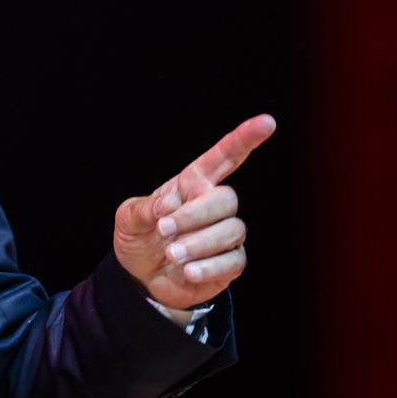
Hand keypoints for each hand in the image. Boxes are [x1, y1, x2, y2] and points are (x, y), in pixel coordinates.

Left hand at [113, 113, 275, 310]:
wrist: (140, 275)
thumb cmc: (139, 236)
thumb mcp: (129, 218)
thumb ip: (144, 208)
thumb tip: (169, 205)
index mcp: (192, 184)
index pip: (224, 157)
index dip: (244, 139)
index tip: (267, 122)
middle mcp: (213, 205)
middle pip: (227, 198)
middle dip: (195, 215)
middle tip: (164, 229)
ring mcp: (225, 234)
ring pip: (232, 231)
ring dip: (198, 244)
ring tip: (171, 255)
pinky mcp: (230, 263)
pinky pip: (233, 261)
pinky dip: (208, 268)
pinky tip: (187, 272)